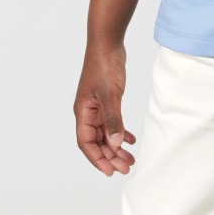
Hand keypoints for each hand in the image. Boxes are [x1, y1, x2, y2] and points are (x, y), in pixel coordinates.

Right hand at [74, 39, 136, 175]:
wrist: (107, 43)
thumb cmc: (104, 65)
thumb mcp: (111, 95)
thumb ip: (113, 120)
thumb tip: (114, 144)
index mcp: (83, 112)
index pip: (86, 143)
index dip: (97, 159)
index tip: (111, 171)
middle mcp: (87, 112)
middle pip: (96, 142)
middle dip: (110, 157)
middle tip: (126, 168)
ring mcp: (96, 107)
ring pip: (105, 134)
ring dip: (116, 147)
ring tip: (130, 159)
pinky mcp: (105, 101)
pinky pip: (111, 122)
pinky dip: (120, 132)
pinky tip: (130, 140)